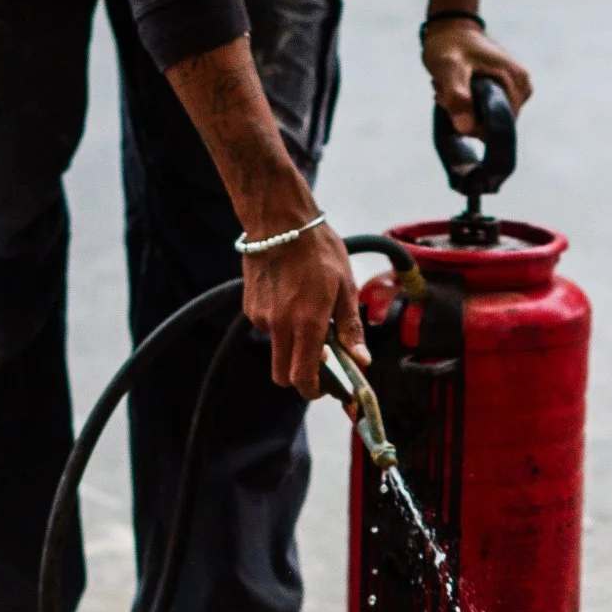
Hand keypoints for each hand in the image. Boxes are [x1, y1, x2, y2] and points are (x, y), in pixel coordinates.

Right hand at [240, 220, 364, 401]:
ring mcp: (261, 317)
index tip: (326, 389)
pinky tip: (291, 299)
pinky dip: (281, 325)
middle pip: (282, 376)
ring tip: (308, 314)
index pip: (303, 378)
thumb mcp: (345, 287)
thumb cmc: (318, 249)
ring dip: (292, 346)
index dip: (314, 391)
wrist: (279, 220)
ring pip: (277, 350)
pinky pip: (267, 328)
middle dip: (300, 377)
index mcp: (307, 323)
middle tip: (319, 363)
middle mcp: (280, 326)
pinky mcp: (250, 306)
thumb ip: (350, 328)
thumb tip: (361, 360)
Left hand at [422, 20, 531, 134]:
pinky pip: (487, 110)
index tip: (450, 100)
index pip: (499, 124)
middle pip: (494, 122)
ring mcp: (518, 89)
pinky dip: (468, 104)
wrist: (450, 27)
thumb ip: (457, 97)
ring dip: (464, 108)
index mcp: (518, 81)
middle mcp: (523, 86)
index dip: (472, 122)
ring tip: (450, 86)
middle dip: (466, 113)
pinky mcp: (508, 91)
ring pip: (488, 118)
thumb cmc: (450, 44)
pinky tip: (458, 87)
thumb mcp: (448, 68)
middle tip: (446, 90)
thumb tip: (466, 129)